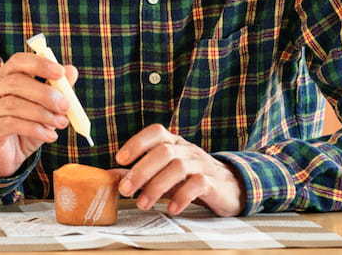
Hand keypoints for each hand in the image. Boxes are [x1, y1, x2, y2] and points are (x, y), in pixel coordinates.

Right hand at [0, 53, 76, 177]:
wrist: (6, 156)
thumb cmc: (25, 127)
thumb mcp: (44, 108)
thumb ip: (56, 89)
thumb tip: (71, 71)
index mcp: (2, 78)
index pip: (17, 61)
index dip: (39, 64)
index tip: (60, 73)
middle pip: (15, 82)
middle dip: (44, 93)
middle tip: (65, 106)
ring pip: (14, 105)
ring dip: (43, 114)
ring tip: (61, 123)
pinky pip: (12, 124)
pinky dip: (36, 129)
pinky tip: (50, 136)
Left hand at [115, 124, 245, 215]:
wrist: (231, 187)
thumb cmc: (190, 178)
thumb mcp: (165, 173)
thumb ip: (141, 173)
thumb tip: (110, 176)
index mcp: (174, 143)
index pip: (156, 133)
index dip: (137, 143)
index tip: (120, 159)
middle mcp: (187, 150)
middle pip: (163, 152)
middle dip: (141, 171)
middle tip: (126, 190)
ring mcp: (202, 164)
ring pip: (178, 167)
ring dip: (157, 187)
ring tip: (143, 204)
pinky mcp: (214, 182)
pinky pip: (198, 184)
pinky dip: (182, 197)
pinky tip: (171, 209)